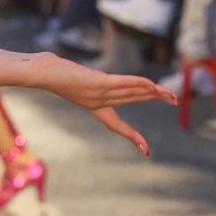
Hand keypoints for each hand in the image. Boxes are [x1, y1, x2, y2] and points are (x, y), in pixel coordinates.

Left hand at [0, 50, 174, 154]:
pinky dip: (139, 84)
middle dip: (154, 100)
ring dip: (153, 93)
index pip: (116, 124)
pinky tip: (152, 85)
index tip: (146, 150)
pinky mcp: (98, 81)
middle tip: (174, 101)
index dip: (132, 136)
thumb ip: (70, 75)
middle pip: (132, 101)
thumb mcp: (65, 76)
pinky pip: (123, 83)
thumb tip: (56, 64)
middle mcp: (98, 101)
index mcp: (93, 105)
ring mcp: (99, 92)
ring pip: (131, 93)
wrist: (40, 72)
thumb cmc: (49, 72)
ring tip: (171, 95)